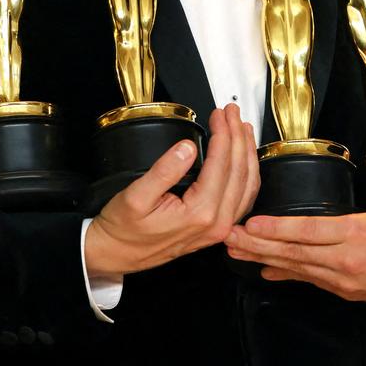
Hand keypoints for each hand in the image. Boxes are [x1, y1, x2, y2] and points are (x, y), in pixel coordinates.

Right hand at [85, 104, 258, 275]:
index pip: (221, 163)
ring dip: (247, 152)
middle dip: (238, 136)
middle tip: (231, 112)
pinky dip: (247, 173)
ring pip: (247, 185)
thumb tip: (187, 148)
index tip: (218, 114)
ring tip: (241, 128)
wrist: (117, 254)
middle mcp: (217, 223)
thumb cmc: (124, 228)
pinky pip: (242, 198)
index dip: (223, 133)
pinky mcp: (216, 229)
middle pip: (240, 171)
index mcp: (200, 213)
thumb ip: (165, 171)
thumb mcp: (136, 195)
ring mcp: (220, 228)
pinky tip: (243, 159)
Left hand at [225, 122, 365, 310]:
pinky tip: (263, 269)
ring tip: (234, 249)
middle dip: (257, 244)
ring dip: (262, 257)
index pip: (311, 231)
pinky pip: (307, 280)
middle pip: (294, 252)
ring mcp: (342, 278)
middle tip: (227, 235)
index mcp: (360, 235)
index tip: (253, 223)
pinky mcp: (342, 289)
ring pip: (296, 267)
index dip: (279, 229)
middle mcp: (346, 260)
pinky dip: (284, 273)